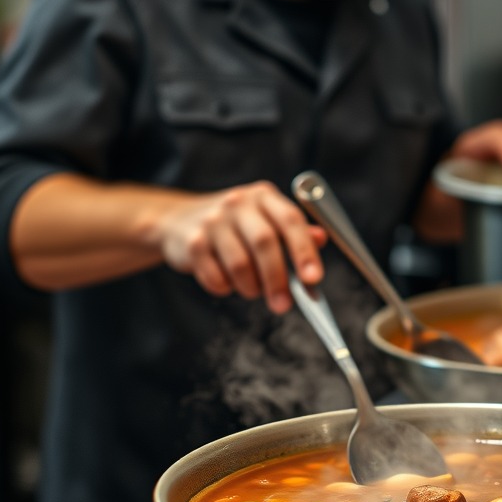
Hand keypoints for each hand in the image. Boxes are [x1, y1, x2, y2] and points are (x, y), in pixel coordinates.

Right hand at [157, 180, 326, 313]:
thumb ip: (295, 231)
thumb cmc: (235, 225)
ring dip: (250, 287)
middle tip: (283, 304)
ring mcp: (213, 221)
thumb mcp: (266, 219)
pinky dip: (225, 287)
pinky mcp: (192, 242)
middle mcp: (238, 203)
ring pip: (239, 263)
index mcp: (264, 196)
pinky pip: (214, 276)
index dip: (304, 250)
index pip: (290, 220)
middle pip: (264, 242)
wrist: (180, 220)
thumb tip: (321, 237)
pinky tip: (226, 282)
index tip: (314, 279)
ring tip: (252, 290)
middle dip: (277, 279)